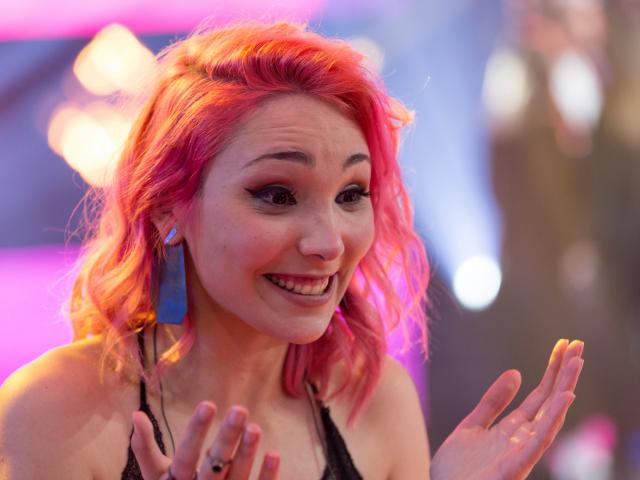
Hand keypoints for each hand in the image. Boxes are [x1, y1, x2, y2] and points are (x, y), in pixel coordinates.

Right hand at [131, 401, 279, 478]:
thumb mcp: (157, 478)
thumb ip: (146, 449)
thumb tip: (136, 414)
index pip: (185, 457)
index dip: (196, 432)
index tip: (209, 403)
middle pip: (214, 467)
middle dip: (227, 438)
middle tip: (240, 409)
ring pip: (237, 479)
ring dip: (247, 454)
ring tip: (255, 427)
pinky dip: (266, 476)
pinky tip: (273, 454)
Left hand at [430, 339, 583, 479]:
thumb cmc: (457, 470)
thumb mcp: (472, 426)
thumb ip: (493, 402)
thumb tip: (516, 372)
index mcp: (512, 430)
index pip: (539, 396)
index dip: (551, 372)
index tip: (562, 347)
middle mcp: (522, 440)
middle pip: (548, 402)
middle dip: (563, 374)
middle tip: (578, 344)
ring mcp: (520, 453)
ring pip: (550, 417)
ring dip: (565, 388)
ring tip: (577, 362)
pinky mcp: (514, 467)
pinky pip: (538, 442)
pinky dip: (553, 419)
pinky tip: (565, 398)